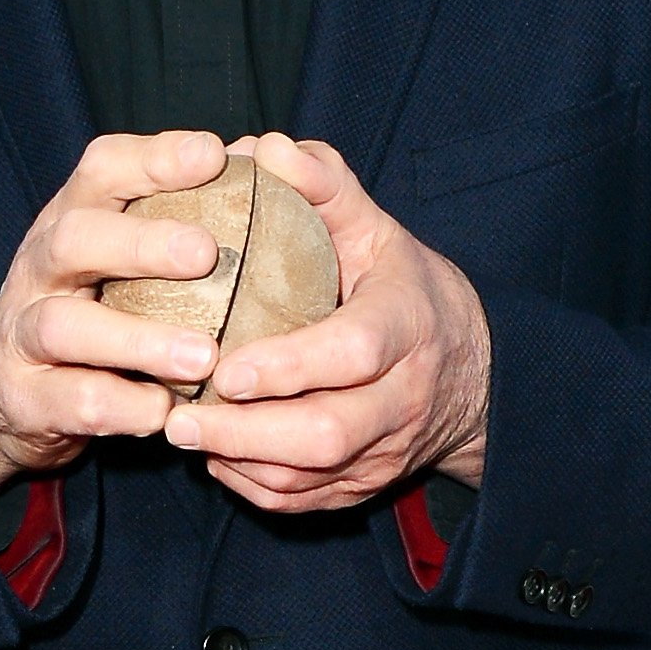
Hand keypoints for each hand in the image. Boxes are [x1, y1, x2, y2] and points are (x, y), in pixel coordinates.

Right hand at [0, 130, 231, 500]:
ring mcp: (23, 333)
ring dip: (138, 340)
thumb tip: (264, 157)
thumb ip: (185, 213)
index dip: (154, 159)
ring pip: (65, 326)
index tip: (213, 156)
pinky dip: (123, 406)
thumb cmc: (96, 309)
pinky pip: (72, 400)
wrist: (10, 393)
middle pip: (75, 238)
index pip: (103, 170)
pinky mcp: (25, 397)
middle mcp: (41, 268)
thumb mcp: (127, 257)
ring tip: (203, 356)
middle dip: (141, 243)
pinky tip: (165, 410)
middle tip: (206, 254)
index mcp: (74, 220)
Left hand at [163, 133, 490, 514]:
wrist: (472, 374)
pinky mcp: (365, 486)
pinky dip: (251, 484)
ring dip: (238, 460)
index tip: (226, 367)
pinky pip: (302, 501)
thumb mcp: (376, 230)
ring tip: (181, 431)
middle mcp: (403, 397)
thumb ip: (325, 188)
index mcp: (408, 325)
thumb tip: (263, 148)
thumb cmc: (403, 290)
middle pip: (326, 431)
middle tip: (178, 416)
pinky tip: (214, 454)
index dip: (290, 366)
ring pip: (309, 477)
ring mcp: (385, 449)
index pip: (354, 351)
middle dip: (245, 430)